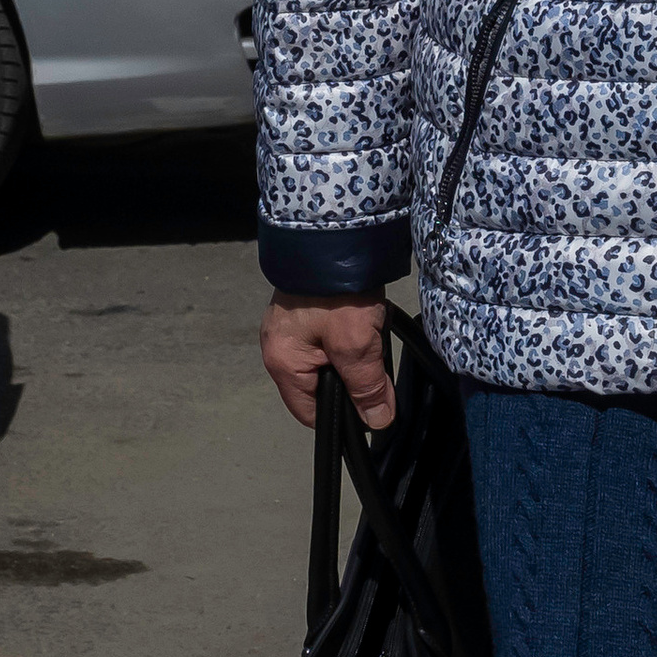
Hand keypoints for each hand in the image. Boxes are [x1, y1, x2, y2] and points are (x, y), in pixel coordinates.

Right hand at [262, 292, 394, 431]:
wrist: (333, 235)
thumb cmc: (336, 293)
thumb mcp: (355, 346)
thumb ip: (366, 387)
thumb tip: (377, 421)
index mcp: (282, 363)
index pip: (311, 413)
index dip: (342, 417)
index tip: (371, 407)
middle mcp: (279, 347)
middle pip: (321, 386)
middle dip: (352, 380)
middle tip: (373, 362)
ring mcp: (292, 327)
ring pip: (330, 360)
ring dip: (354, 354)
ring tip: (371, 337)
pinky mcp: (308, 310)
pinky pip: (332, 337)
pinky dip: (352, 334)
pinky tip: (367, 322)